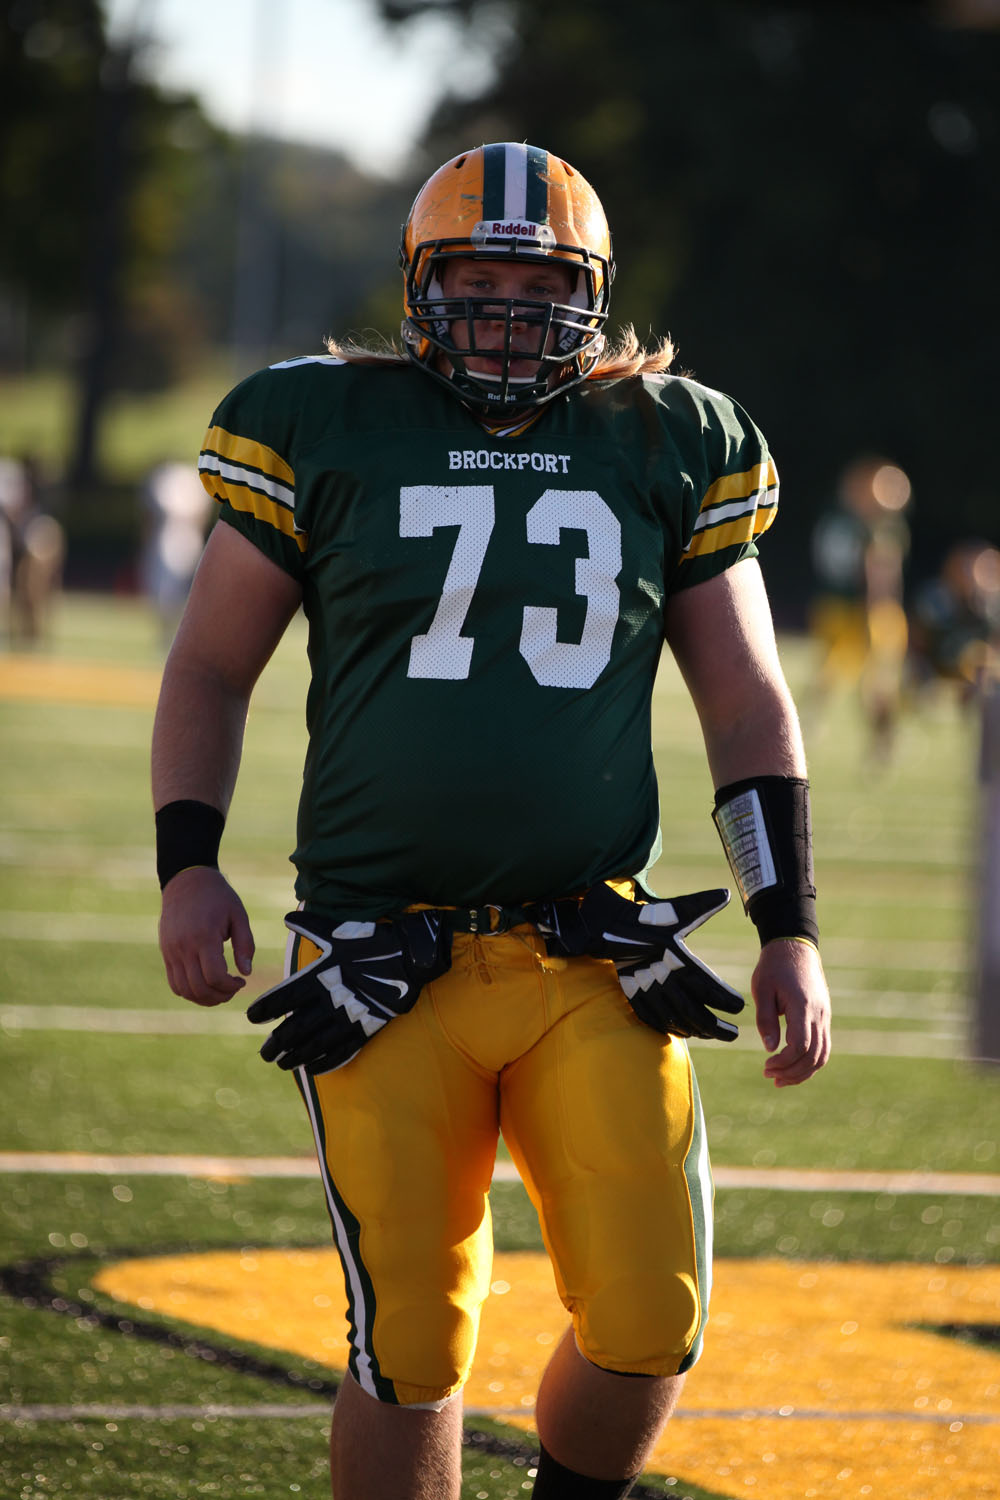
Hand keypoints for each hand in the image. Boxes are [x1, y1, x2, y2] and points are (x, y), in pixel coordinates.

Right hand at [158, 866, 254, 1005]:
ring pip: (184, 990)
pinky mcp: (166, 952)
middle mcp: (183, 947)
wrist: (186, 880)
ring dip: (204, 998)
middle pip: (199, 988)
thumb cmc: (217, 896)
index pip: (215, 976)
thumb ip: (245, 944)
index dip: (230, 987)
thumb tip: (246, 972)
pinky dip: (189, 991)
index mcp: (204, 936)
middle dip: (219, 996)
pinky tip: (205, 985)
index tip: (241, 981)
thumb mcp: (238, 914)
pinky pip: (174, 982)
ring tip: (220, 991)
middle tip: (233, 990)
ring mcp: (171, 951)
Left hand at [246, 909, 452, 1073]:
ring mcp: (348, 1018)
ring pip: (313, 1046)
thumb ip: (309, 927)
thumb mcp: (337, 931)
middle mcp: (330, 1001)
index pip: (282, 999)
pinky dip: (324, 1062)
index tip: (252, 1018)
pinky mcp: (366, 1028)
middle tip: (264, 1053)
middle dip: (275, 1044)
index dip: (263, 1011)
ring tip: (282, 1063)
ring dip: (294, 1057)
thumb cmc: (370, 941)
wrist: (409, 956)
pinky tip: (312, 1069)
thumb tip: (286, 917)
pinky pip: (340, 1052)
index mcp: (319, 977)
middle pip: (293, 1030)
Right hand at [536, 883, 744, 1041]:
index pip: (707, 987)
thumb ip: (702, 904)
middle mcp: (662, 977)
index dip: (725, 999)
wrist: (610, 926)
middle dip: (716, 1027)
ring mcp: (646, 989)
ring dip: (696, 1030)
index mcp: (676, 958)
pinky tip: (685, 1032)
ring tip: (713, 1034)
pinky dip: (671, 1028)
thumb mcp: (676, 909)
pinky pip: (654, 1019)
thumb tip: (726, 894)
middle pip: (693, 1012)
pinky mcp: (633, 995)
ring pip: (675, 1019)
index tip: (740, 1006)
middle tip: (734, 1034)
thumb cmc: (649, 918)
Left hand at [752, 938, 831, 1085]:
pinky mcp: (824, 1017)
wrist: (795, 946)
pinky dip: (810, 1061)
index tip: (766, 1065)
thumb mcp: (762, 989)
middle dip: (792, 1072)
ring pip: (822, 1055)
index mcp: (802, 1006)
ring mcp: (824, 1016)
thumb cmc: (774, 966)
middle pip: (814, 1056)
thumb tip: (770, 1049)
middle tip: (769, 1076)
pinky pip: (823, 1046)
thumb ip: (766, 1019)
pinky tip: (793, 1067)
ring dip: (803, 1072)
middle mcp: (819, 1014)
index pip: (800, 1045)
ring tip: (781, 1080)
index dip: (784, 1062)